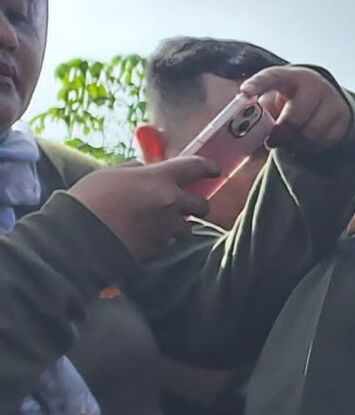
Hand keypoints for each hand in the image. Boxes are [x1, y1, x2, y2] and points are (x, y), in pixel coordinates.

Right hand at [68, 156, 223, 260]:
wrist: (79, 235)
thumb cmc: (90, 199)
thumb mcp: (112, 174)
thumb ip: (136, 170)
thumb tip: (147, 169)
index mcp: (158, 178)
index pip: (195, 167)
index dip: (208, 167)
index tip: (214, 170)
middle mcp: (170, 202)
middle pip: (202, 204)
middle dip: (196, 205)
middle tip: (186, 204)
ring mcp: (167, 226)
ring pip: (186, 227)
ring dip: (177, 225)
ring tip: (154, 222)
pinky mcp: (160, 247)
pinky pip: (168, 241)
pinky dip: (161, 238)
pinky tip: (141, 234)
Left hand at [238, 65, 354, 151]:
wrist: (327, 99)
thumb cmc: (291, 101)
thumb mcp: (275, 101)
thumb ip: (259, 113)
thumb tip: (241, 135)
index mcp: (288, 76)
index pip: (272, 77)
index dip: (258, 84)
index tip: (245, 92)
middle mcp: (312, 84)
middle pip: (295, 117)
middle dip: (282, 133)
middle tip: (273, 142)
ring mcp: (330, 99)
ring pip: (310, 132)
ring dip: (298, 142)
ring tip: (293, 138)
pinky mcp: (343, 115)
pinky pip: (325, 140)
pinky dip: (313, 145)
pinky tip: (309, 139)